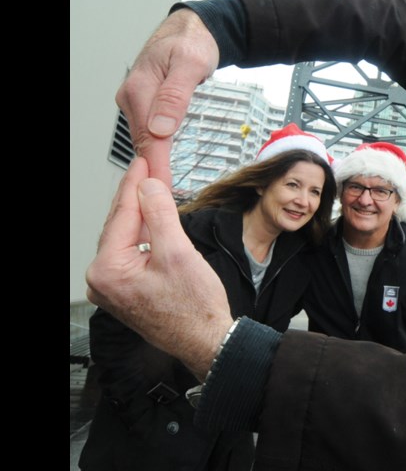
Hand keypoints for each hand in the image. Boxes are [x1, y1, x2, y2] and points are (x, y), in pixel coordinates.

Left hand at [86, 157, 232, 379]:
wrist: (206, 340)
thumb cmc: (194, 309)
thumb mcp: (178, 252)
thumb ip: (160, 214)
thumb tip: (148, 186)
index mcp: (108, 270)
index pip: (122, 215)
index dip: (136, 184)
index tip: (144, 162)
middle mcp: (102, 280)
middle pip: (120, 224)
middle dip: (136, 196)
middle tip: (149, 169)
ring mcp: (112, 286)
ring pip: (125, 237)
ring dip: (141, 214)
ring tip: (154, 189)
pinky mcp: (124, 289)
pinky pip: (130, 252)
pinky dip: (144, 233)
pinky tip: (154, 220)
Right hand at [116, 9, 218, 185]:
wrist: (193, 28)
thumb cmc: (192, 41)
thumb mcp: (190, 65)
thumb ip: (175, 96)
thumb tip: (161, 128)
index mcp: (141, 88)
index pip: (148, 136)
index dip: (155, 165)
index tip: (161, 188)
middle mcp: (133, 96)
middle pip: (144, 141)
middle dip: (154, 169)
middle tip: (165, 197)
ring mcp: (138, 100)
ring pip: (145, 137)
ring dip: (154, 161)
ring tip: (163, 186)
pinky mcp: (146, 102)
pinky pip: (149, 130)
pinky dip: (156, 148)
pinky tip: (161, 162)